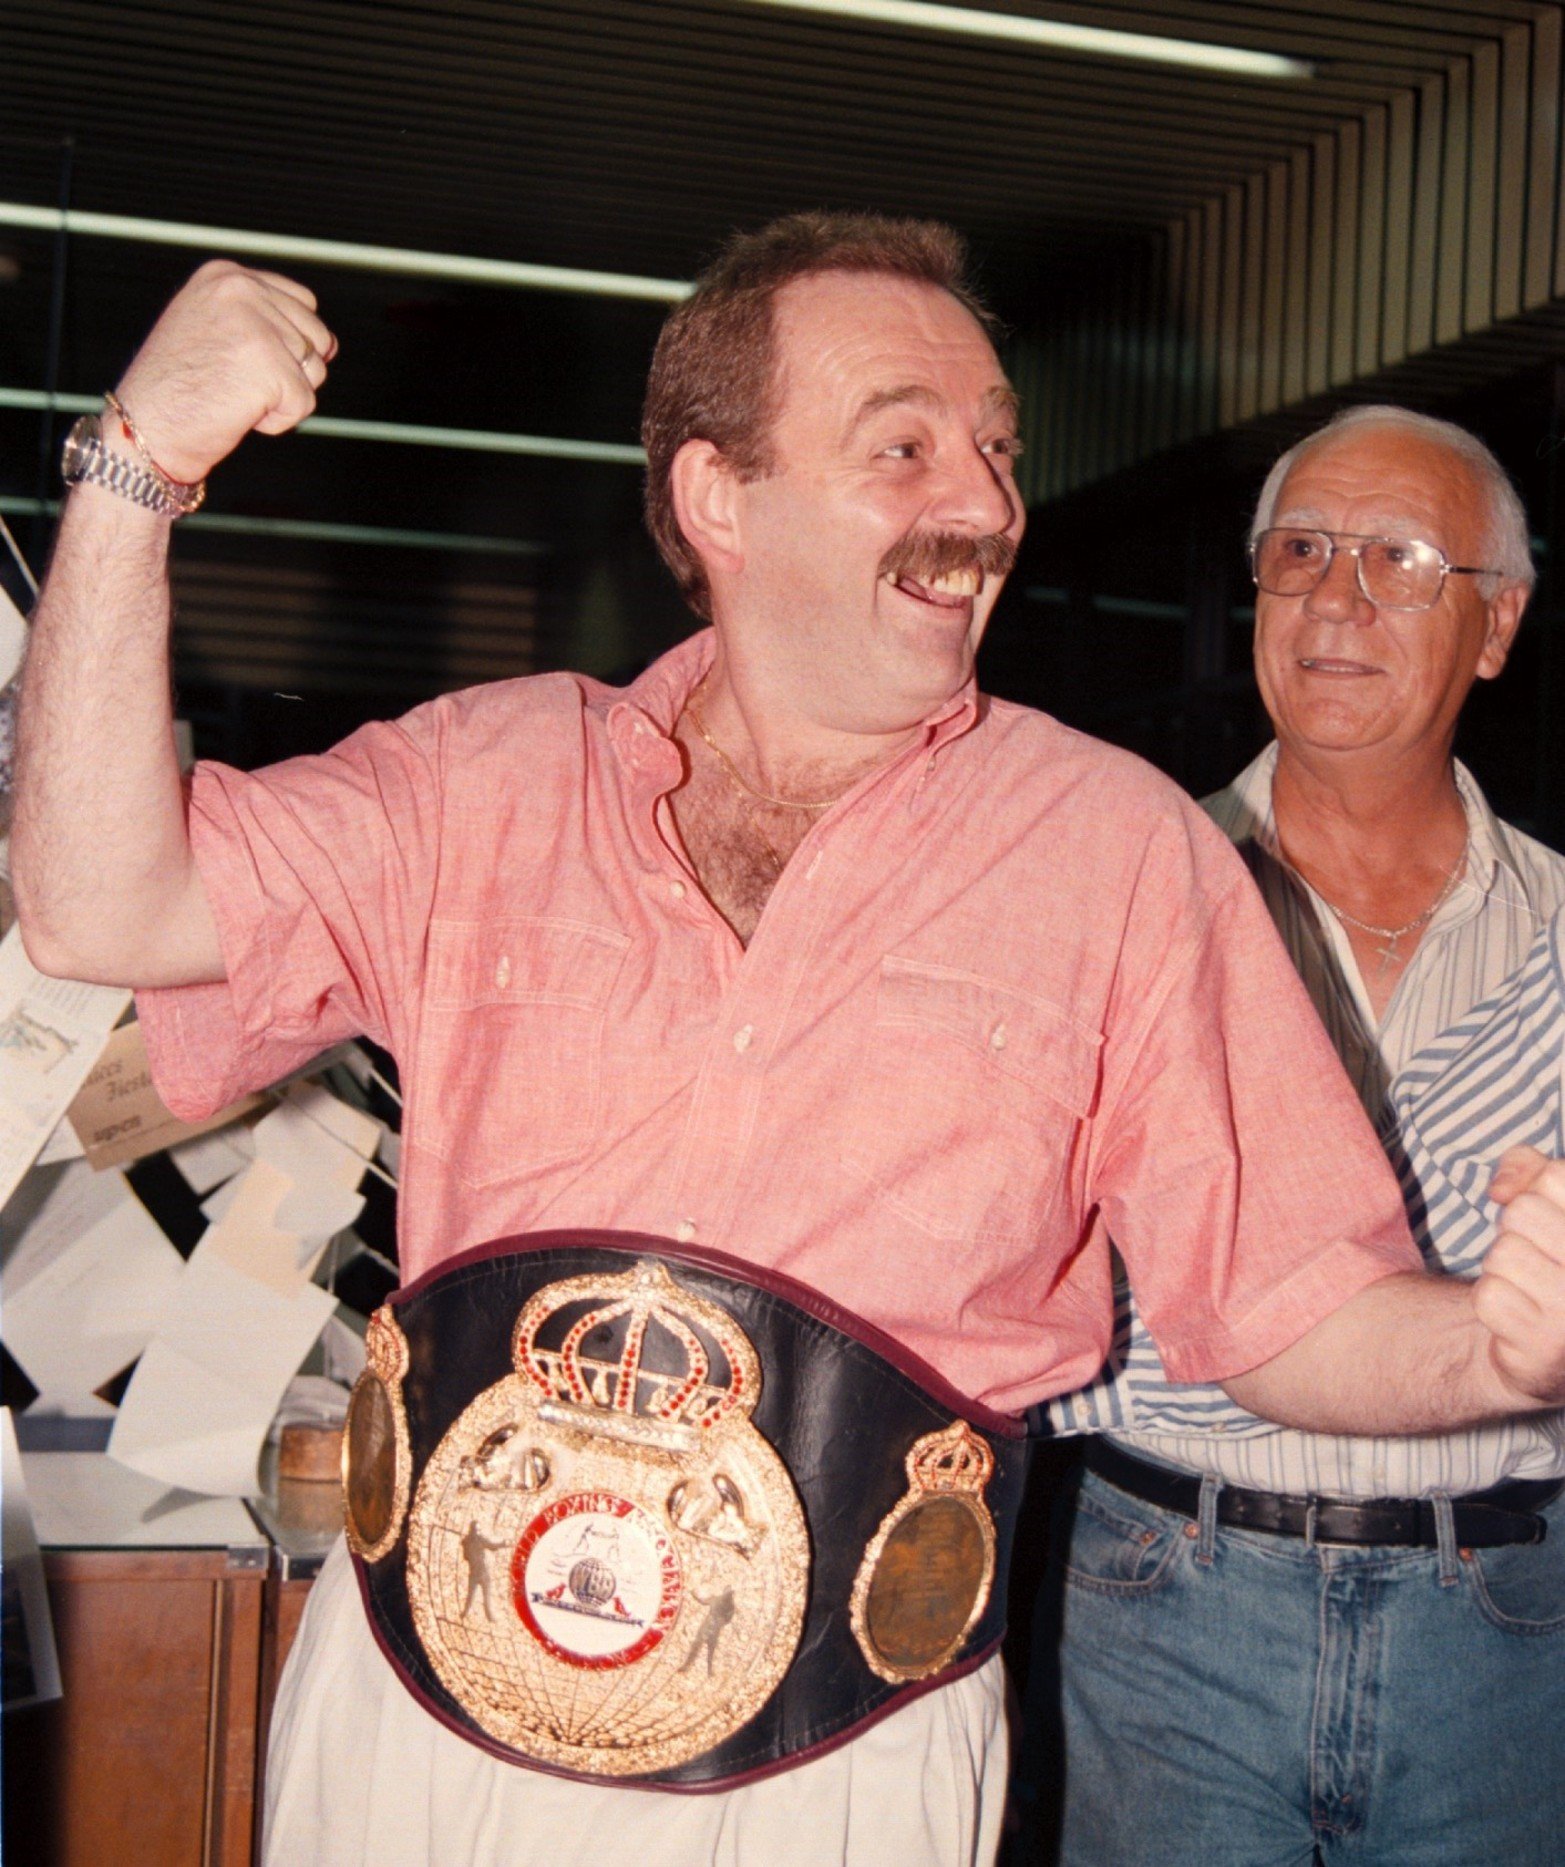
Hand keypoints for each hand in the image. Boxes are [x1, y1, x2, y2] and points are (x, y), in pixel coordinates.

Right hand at [110, 261, 337, 483]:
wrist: (145, 428)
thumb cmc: (176, 388)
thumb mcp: (213, 326)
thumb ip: (264, 318)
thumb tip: (328, 342)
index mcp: (228, 275)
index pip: (305, 304)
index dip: (290, 343)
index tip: (247, 360)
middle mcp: (242, 291)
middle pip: (316, 338)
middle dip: (289, 370)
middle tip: (235, 380)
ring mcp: (257, 327)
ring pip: (314, 372)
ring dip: (281, 395)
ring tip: (233, 394)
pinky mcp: (270, 367)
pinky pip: (304, 404)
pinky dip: (277, 420)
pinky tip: (238, 412)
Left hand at [1473, 1146, 1564, 1405]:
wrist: (1556, 1346)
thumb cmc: (1551, 1257)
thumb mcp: (1549, 1198)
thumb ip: (1527, 1167)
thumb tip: (1500, 1191)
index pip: (1554, 1177)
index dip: (1534, 1191)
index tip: (1550, 1220)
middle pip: (1521, 1213)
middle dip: (1515, 1231)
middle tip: (1536, 1258)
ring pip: (1501, 1253)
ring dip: (1501, 1268)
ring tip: (1529, 1287)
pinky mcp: (1547, 1346)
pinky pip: (1488, 1296)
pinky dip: (1491, 1303)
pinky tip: (1519, 1316)